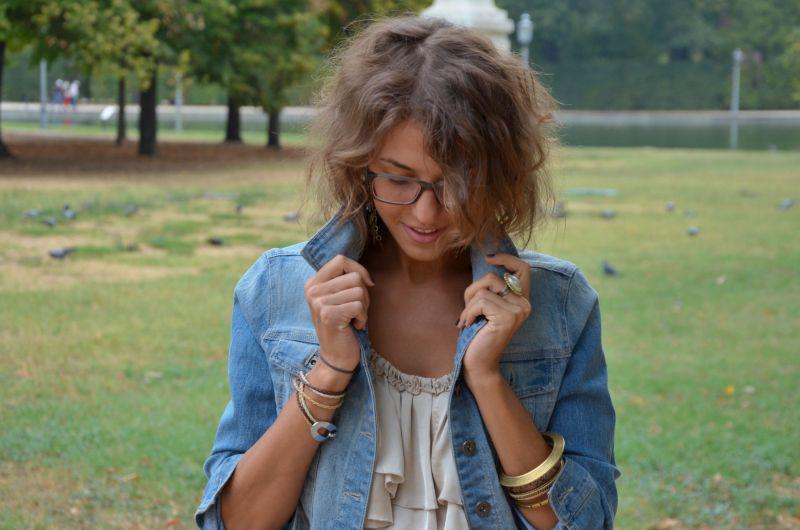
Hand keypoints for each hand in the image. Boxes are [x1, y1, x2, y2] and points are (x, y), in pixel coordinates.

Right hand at [304, 254, 374, 372]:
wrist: (335, 357)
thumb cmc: (343, 326)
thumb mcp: (339, 299)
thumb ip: (345, 281)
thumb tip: (366, 276)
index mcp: (313, 283)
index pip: (340, 260)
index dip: (358, 269)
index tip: (366, 285)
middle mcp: (312, 290)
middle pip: (354, 276)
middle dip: (363, 294)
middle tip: (355, 310)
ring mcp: (318, 302)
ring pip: (358, 290)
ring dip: (363, 307)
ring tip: (353, 318)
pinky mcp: (328, 315)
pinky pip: (358, 305)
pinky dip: (362, 317)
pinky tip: (354, 326)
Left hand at [457, 253, 531, 385]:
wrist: (479, 364)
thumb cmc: (478, 335)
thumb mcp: (486, 306)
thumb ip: (491, 289)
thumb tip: (487, 261)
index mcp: (522, 300)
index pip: (523, 269)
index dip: (507, 258)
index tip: (489, 259)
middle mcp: (525, 304)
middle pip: (493, 277)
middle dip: (473, 290)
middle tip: (469, 310)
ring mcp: (518, 311)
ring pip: (484, 289)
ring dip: (468, 304)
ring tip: (468, 320)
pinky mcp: (507, 317)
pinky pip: (480, 301)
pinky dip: (468, 312)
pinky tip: (468, 325)